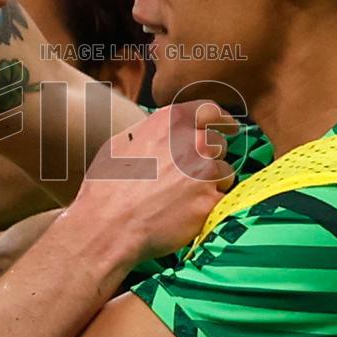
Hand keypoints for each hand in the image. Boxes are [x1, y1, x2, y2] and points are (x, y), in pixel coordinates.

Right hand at [73, 101, 236, 264]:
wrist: (109, 225)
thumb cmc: (107, 186)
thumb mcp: (121, 143)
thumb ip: (152, 132)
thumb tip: (163, 132)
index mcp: (171, 122)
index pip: (210, 111)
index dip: (222, 120)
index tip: (229, 127)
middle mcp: (194, 141)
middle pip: (219, 145)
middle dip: (209, 158)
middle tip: (188, 176)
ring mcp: (206, 172)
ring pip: (224, 173)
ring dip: (211, 184)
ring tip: (182, 199)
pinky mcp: (211, 201)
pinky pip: (221, 200)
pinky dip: (208, 207)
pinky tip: (185, 215)